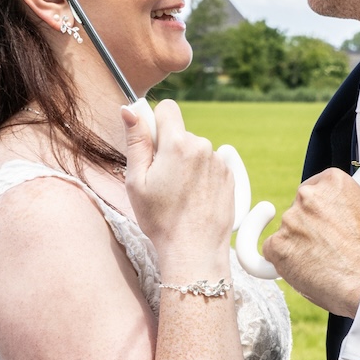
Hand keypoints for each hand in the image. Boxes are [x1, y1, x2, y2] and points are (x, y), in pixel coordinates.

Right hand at [121, 99, 232, 276]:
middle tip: (162, 181)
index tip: (151, 144)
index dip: (156, 123)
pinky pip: (210, 164)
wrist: (194, 250)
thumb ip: (136, 141)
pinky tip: (194, 199)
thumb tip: (129, 110)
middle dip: (170, 148)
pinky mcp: (230, 175)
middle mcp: (202, 146)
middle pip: (180, 133)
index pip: (167, 108)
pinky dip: (201, 175)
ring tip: (179, 194)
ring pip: (195, 150)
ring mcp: (219, 160)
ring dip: (186, 163)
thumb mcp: (137, 181)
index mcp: (178, 143)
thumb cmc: (160, 219)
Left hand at [262, 169, 359, 316]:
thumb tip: (337, 202)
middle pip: (299, 207)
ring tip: (322, 261)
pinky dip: (283, 260)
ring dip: (298, 243)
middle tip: (326, 245)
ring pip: (288, 230)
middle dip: (308, 225)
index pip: (315, 187)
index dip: (320, 207)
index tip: (323, 219)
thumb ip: (346, 200)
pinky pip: (272, 250)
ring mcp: (290, 219)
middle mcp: (308, 194)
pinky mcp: (277, 244)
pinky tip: (303, 268)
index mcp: (332, 181)